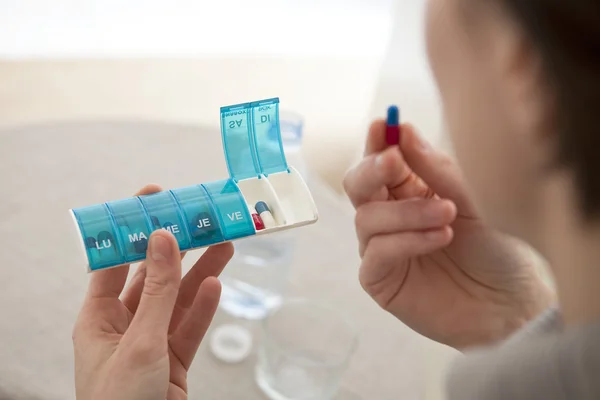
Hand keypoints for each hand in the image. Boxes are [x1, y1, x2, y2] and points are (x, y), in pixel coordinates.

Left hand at [73, 184, 233, 399]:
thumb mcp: (140, 340)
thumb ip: (158, 289)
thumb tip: (163, 238)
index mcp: (97, 318)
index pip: (114, 261)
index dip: (132, 229)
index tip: (153, 199)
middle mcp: (123, 326)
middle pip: (154, 277)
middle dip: (178, 249)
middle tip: (201, 221)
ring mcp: (150, 342)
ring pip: (178, 299)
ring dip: (201, 273)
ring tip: (225, 244)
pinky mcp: (173, 360)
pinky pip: (190, 326)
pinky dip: (205, 307)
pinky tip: (219, 285)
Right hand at [343, 122, 553, 348]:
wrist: (511, 302)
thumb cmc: (497, 248)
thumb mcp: (473, 199)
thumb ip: (435, 168)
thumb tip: (402, 130)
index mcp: (411, 191)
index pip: (382, 161)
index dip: (377, 141)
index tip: (382, 125)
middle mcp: (391, 216)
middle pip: (357, 184)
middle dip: (372, 169)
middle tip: (394, 162)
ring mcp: (383, 248)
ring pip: (366, 217)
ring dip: (405, 212)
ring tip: (448, 215)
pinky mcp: (380, 279)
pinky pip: (376, 252)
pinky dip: (405, 241)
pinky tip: (439, 239)